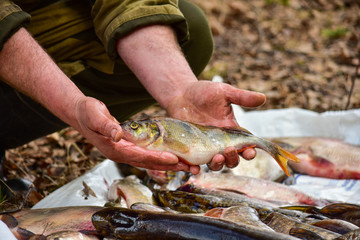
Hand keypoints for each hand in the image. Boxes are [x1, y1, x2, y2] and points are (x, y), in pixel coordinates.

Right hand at [72, 97, 188, 170]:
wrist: (82, 114)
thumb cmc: (87, 113)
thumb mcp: (95, 115)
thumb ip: (106, 125)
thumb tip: (118, 134)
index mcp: (115, 149)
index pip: (139, 156)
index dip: (157, 158)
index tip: (174, 159)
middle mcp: (122, 154)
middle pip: (150, 163)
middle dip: (170, 166)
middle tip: (190, 167)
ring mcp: (126, 152)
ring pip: (151, 161)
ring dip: (170, 164)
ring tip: (189, 165)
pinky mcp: (130, 148)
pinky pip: (149, 155)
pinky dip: (162, 157)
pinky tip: (175, 157)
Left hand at [166, 81, 265, 171]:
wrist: (181, 94)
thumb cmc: (204, 92)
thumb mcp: (224, 93)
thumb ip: (242, 97)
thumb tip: (263, 98)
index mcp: (232, 132)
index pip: (245, 146)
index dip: (249, 152)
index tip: (250, 151)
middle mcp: (220, 143)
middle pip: (231, 159)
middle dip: (233, 158)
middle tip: (229, 150)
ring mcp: (205, 147)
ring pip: (215, 164)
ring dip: (218, 164)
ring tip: (216, 157)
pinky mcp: (190, 149)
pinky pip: (194, 163)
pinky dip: (195, 168)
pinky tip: (195, 168)